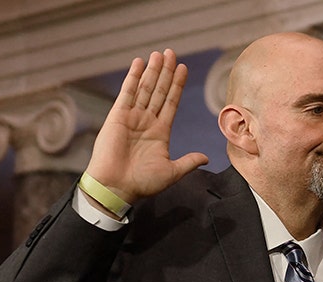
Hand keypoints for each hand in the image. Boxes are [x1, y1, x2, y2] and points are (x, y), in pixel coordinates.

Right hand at [84, 49, 208, 204]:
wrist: (116, 188)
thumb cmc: (142, 183)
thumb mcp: (172, 172)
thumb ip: (188, 162)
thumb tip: (206, 158)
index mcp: (160, 133)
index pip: (171, 103)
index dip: (177, 86)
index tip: (184, 69)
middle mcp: (147, 121)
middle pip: (160, 91)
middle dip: (166, 72)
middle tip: (172, 53)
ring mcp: (132, 117)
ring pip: (146, 88)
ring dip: (153, 71)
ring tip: (160, 54)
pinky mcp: (118, 116)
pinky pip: (127, 92)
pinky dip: (133, 77)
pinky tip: (140, 63)